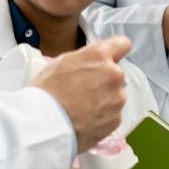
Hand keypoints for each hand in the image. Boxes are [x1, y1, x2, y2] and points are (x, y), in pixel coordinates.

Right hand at [31, 37, 129, 151]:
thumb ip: (83, 59)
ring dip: (104, 99)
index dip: (116, 50)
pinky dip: (102, 117)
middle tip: (84, 90)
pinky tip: (85, 120)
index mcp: (100, 56)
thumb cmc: (47, 91)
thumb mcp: (60, 62)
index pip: (122, 44)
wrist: (45, 125)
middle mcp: (114, 75)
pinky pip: (112, 114)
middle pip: (116, 73)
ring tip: (82, 109)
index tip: (109, 57)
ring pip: (115, 95)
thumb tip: (90, 63)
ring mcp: (117, 99)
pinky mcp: (116, 120)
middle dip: (104, 79)